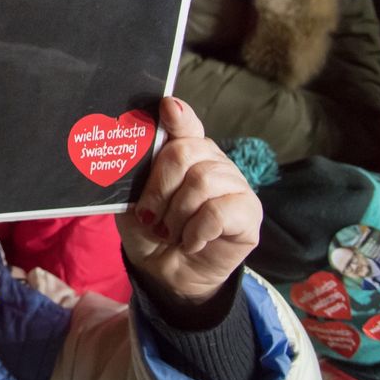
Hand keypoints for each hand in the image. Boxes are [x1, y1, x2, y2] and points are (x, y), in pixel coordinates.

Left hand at [117, 97, 261, 307]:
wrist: (166, 272)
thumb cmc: (150, 229)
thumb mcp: (133, 199)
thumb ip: (137, 174)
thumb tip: (130, 150)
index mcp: (185, 151)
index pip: (185, 124)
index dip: (178, 115)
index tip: (167, 107)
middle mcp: (213, 160)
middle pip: (183, 153)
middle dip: (159, 188)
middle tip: (151, 216)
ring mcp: (235, 184)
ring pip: (201, 182)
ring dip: (176, 215)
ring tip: (170, 232)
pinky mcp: (249, 213)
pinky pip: (218, 211)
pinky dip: (196, 231)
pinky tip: (191, 241)